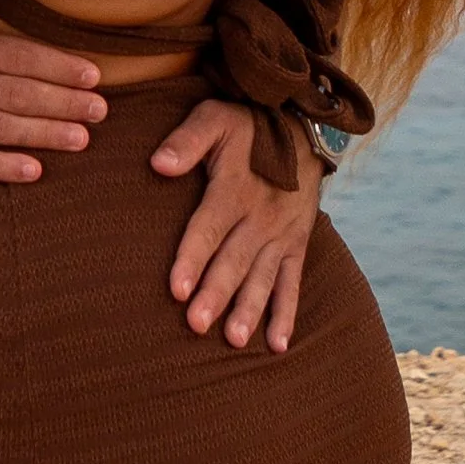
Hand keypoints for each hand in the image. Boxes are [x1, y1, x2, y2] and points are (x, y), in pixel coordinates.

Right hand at [0, 0, 110, 182]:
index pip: (18, 56)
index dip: (58, 66)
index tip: (93, 75)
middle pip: (18, 93)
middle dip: (64, 102)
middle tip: (103, 111)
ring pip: (1, 128)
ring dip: (46, 134)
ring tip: (83, 140)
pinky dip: (2, 166)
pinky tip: (33, 170)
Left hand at [151, 99, 319, 351]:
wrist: (305, 130)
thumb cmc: (248, 127)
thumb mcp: (216, 119)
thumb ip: (188, 140)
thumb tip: (159, 163)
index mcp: (235, 189)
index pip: (209, 228)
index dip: (192, 258)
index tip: (177, 288)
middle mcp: (260, 217)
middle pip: (234, 260)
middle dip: (215, 293)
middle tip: (196, 324)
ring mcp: (281, 235)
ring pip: (262, 277)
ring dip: (248, 309)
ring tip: (232, 340)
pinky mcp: (297, 245)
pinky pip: (292, 283)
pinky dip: (286, 314)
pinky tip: (276, 344)